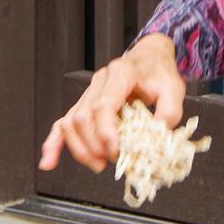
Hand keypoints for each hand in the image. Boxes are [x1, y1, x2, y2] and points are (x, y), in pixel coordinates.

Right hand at [38, 34, 186, 172]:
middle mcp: (99, 82)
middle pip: (83, 116)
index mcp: (120, 74)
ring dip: (80, 148)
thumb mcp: (174, 88)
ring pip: (70, 122)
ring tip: (98, 165)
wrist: (149, 59)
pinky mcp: (83, 105)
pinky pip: (62, 124)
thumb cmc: (159, 74)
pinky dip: (54, 144)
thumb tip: (157, 136)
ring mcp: (87, 93)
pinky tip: (49, 162)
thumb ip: (169, 111)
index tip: (115, 150)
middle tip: (114, 160)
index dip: (105, 131)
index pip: (103, 104)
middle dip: (94, 144)